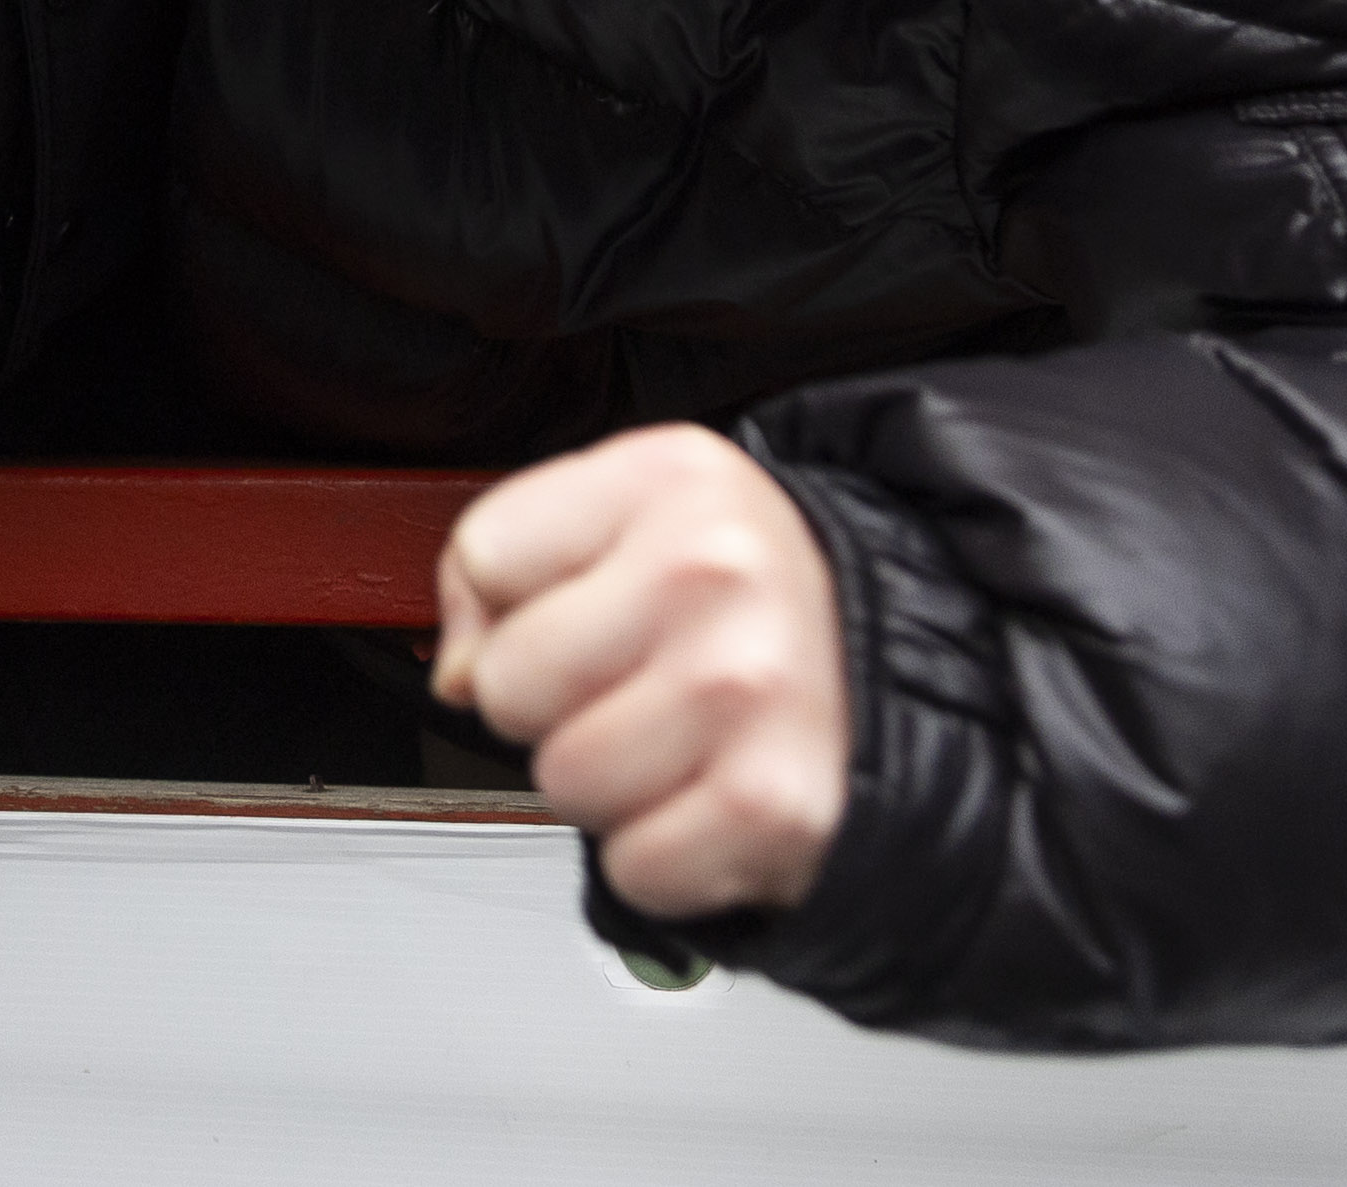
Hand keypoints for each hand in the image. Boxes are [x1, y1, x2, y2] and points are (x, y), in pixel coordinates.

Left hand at [436, 425, 850, 921]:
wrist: (889, 662)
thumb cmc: (741, 595)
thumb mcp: (625, 517)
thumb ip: (499, 568)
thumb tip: (457, 672)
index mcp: (671, 478)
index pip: (487, 557)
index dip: (509, 602)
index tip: (577, 606)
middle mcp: (719, 572)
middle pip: (510, 683)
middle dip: (551, 703)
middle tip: (632, 683)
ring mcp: (751, 689)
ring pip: (562, 782)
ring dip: (603, 784)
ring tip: (672, 739)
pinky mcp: (775, 806)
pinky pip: (633, 866)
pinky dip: (659, 857)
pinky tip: (703, 798)